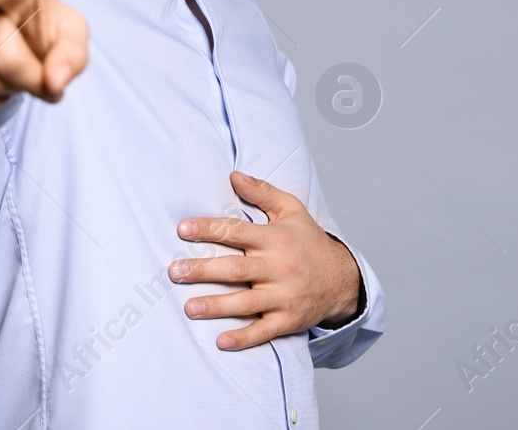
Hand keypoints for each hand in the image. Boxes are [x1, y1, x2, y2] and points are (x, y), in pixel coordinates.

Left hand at [169, 171, 362, 350]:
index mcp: (275, 239)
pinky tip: (222, 341)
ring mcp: (283, 296)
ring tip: (189, 308)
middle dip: (203, 270)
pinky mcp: (288, 320)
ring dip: (217, 306)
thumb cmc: (309, 241)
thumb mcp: (291, 210)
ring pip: (246, 302)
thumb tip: (234, 175)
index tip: (183, 229)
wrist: (342, 278)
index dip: (209, 229)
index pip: (236, 231)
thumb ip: (262, 192)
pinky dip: (244, 338)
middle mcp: (278, 268)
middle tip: (175, 272)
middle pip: (236, 269)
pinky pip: (264, 331)